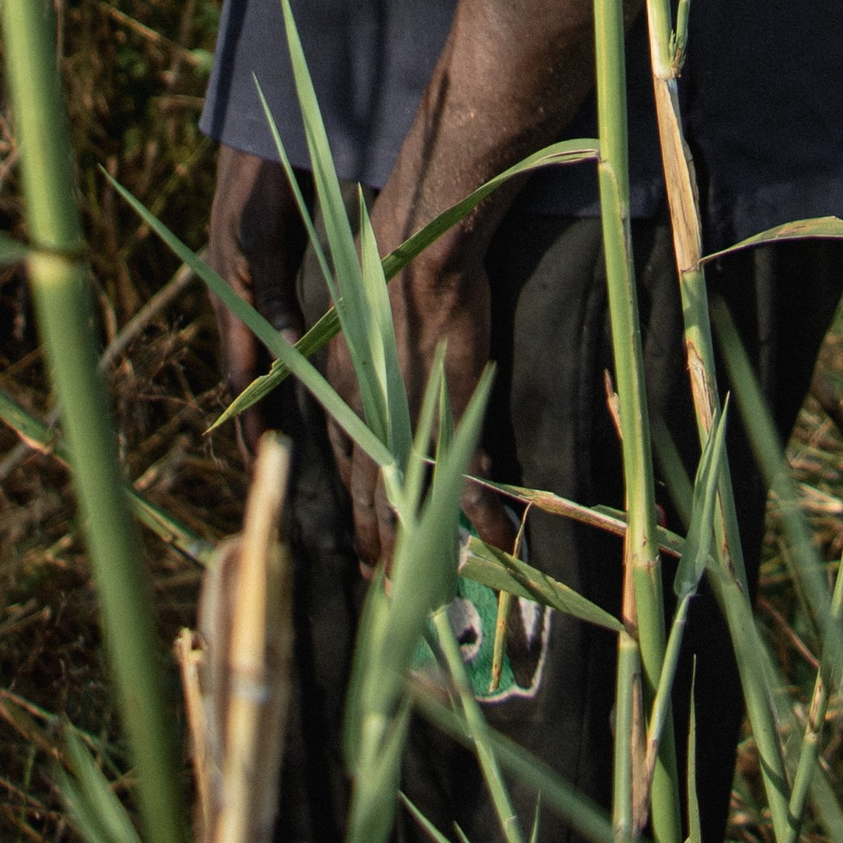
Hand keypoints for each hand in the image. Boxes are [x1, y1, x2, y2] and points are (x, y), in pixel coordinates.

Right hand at [208, 145, 302, 452]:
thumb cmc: (261, 182)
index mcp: (229, 298)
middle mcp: (235, 302)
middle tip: (278, 472)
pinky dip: (281, 363)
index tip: (264, 465)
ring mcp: (247, 289)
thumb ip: (274, 295)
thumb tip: (286, 355)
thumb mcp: (265, 240)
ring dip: (272, 399)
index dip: (252, 421)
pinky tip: (301, 378)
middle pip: (248, 377)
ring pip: (260, 358)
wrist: (262, 131)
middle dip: (260, 423)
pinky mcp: (264, 274)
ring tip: (294, 442)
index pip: (241, 377)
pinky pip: (270, 332)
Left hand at [323, 230, 512, 572]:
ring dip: (420, 547)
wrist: (420, 256)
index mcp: (345, 396)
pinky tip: (498, 542)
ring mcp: (409, 425)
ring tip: (427, 586)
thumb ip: (363, 358)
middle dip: (378, 545)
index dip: (357, 505)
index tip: (364, 531)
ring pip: (412, 504)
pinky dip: (484, 517)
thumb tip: (371, 365)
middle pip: (371, 500)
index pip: (348, 467)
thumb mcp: (359, 322)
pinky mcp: (451, 420)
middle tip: (386, 582)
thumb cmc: (388, 271)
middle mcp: (369, 421)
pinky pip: (467, 484)